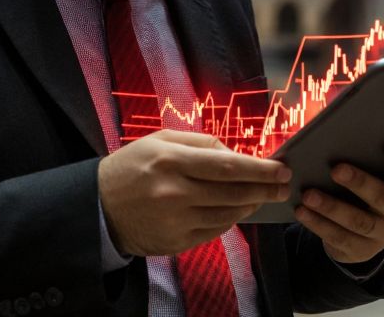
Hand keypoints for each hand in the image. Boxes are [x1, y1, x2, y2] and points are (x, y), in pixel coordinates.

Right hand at [99, 129, 290, 256]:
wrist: (100, 207)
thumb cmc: (133, 166)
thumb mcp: (160, 140)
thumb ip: (199, 143)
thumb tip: (236, 154)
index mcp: (171, 160)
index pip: (228, 166)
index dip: (260, 169)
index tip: (282, 168)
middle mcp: (175, 192)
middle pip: (233, 192)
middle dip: (264, 188)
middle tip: (284, 185)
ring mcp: (175, 220)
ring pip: (227, 214)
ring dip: (250, 205)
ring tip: (262, 196)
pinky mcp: (175, 242)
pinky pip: (214, 231)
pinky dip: (230, 220)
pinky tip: (237, 210)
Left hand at [294, 149, 383, 263]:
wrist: (360, 236)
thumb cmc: (361, 193)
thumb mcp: (369, 180)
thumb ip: (362, 165)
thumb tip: (332, 143)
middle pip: (381, 198)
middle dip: (359, 183)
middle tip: (336, 169)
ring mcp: (382, 235)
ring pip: (358, 221)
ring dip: (331, 207)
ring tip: (308, 194)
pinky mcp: (361, 251)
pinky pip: (339, 237)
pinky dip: (318, 224)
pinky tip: (301, 211)